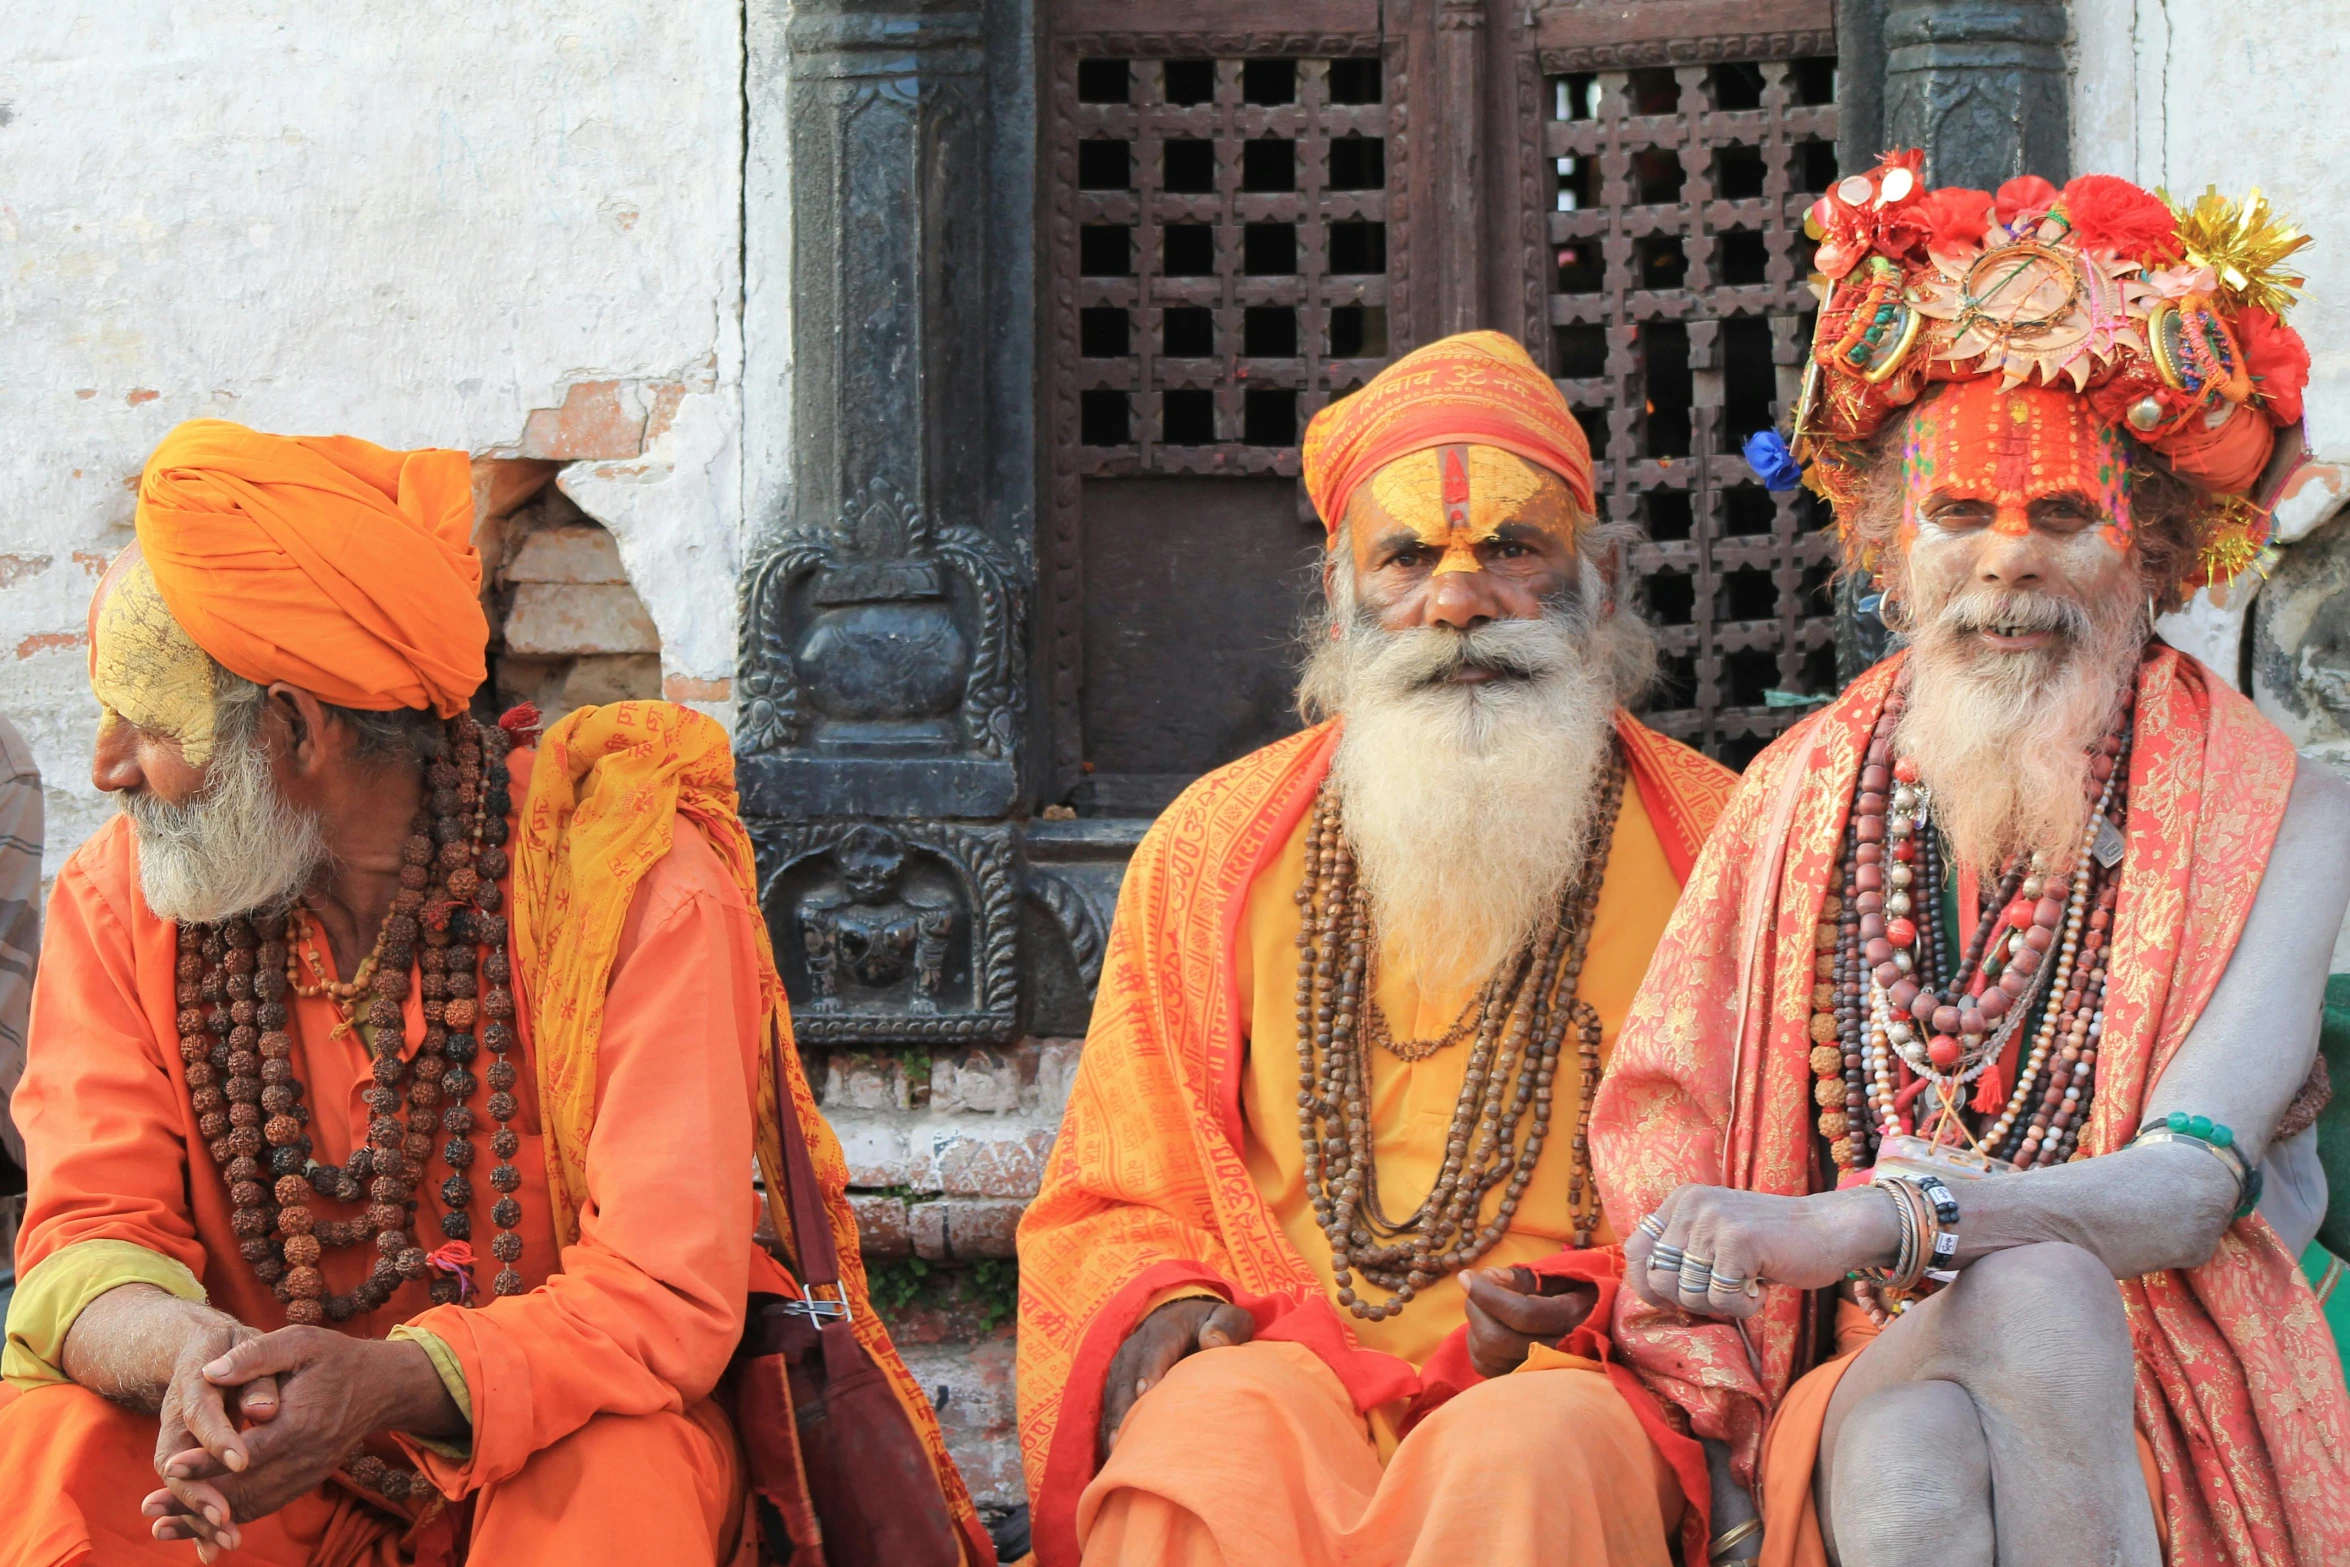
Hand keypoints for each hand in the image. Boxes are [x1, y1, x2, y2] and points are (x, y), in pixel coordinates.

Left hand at [144, 1329, 461, 1555]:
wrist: (380, 1386)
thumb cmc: (335, 1358)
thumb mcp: (300, 1342)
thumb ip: (255, 1356)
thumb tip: (209, 1371)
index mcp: (303, 1422)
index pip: (251, 1451)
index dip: (210, 1461)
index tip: (172, 1466)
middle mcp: (307, 1457)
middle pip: (247, 1489)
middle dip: (195, 1501)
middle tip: (151, 1507)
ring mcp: (309, 1474)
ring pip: (254, 1505)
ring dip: (207, 1519)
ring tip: (162, 1525)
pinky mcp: (307, 1481)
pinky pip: (266, 1506)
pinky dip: (231, 1517)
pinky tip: (198, 1524)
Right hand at [1096, 1298, 1254, 1460]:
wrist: (1182, 1318)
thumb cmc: (1212, 1325)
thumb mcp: (1227, 1317)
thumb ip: (1227, 1326)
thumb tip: (1213, 1341)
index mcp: (1166, 1329)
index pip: (1156, 1349)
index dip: (1150, 1369)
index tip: (1147, 1392)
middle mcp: (1137, 1346)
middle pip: (1128, 1376)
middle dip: (1126, 1404)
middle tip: (1128, 1434)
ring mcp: (1124, 1365)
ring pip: (1115, 1394)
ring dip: (1115, 1421)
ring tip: (1117, 1450)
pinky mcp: (1117, 1382)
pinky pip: (1109, 1406)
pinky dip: (1110, 1428)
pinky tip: (1113, 1454)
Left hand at [1461, 1266, 1597, 1377]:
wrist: (1603, 1330)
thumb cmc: (1581, 1294)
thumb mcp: (1563, 1276)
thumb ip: (1526, 1277)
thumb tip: (1487, 1275)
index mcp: (1572, 1317)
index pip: (1521, 1313)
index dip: (1487, 1294)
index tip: (1466, 1275)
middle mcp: (1559, 1351)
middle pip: (1498, 1338)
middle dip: (1476, 1307)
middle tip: (1474, 1286)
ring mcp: (1542, 1373)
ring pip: (1489, 1356)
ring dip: (1474, 1324)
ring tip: (1483, 1304)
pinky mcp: (1526, 1383)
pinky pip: (1487, 1369)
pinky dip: (1477, 1344)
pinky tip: (1486, 1326)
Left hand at [1624, 1184, 1898, 1318]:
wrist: (1829, 1228)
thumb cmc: (1772, 1242)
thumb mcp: (1715, 1235)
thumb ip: (1683, 1252)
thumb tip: (1647, 1291)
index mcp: (1681, 1201)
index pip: (1635, 1248)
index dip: (1646, 1284)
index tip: (1671, 1300)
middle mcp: (1691, 1205)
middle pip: (1658, 1278)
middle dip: (1689, 1299)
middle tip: (1723, 1291)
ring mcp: (1713, 1221)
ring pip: (1689, 1294)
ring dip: (1721, 1304)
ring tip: (1746, 1285)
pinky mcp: (1738, 1242)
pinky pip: (1722, 1300)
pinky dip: (1744, 1307)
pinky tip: (1761, 1288)